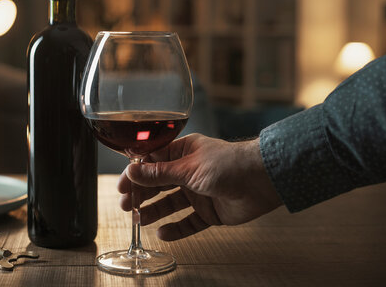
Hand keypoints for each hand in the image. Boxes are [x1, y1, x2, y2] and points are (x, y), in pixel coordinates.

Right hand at [118, 133, 281, 240]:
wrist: (263, 180)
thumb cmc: (228, 164)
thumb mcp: (188, 167)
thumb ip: (159, 173)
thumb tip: (132, 172)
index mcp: (184, 153)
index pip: (152, 163)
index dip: (136, 174)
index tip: (122, 186)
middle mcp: (189, 172)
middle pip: (159, 184)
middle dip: (142, 194)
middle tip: (126, 205)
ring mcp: (199, 192)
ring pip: (171, 204)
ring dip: (154, 211)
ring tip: (139, 219)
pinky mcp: (209, 212)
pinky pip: (188, 222)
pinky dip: (176, 228)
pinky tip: (163, 233)